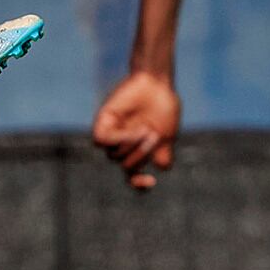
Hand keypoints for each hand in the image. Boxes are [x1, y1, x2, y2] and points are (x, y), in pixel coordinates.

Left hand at [91, 71, 180, 189]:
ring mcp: (113, 135)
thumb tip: (160, 168)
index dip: (138, 186)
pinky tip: (132, 129)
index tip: (150, 181)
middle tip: (154, 135)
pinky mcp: (103, 122)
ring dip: (133, 145)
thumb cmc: (164, 107)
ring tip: (147, 129)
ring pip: (114, 156)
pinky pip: (102, 141)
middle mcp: (123, 147)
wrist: (158, 83)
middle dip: (142, 155)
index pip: (132, 179)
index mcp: (137, 153)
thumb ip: (162, 155)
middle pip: (127, 168)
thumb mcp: (167, 137)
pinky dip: (119, 139)